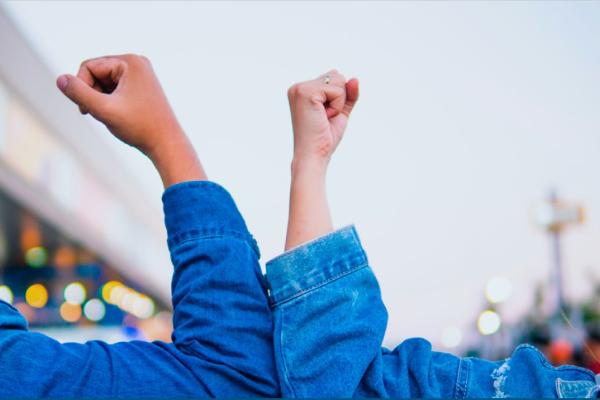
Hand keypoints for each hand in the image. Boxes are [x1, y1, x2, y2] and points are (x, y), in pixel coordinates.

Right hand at [56, 54, 182, 159]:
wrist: (167, 144)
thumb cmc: (140, 127)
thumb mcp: (104, 110)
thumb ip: (79, 94)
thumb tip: (60, 79)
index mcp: (131, 62)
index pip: (88, 66)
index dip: (82, 88)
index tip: (87, 110)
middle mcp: (138, 63)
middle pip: (96, 73)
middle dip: (93, 94)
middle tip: (102, 114)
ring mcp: (142, 74)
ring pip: (104, 82)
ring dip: (101, 99)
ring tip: (113, 116)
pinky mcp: (142, 86)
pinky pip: (115, 89)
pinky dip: (111, 102)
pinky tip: (120, 117)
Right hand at [287, 70, 358, 167]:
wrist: (313, 156)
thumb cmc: (324, 138)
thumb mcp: (340, 112)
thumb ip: (348, 95)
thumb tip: (354, 78)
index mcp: (302, 90)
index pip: (333, 78)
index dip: (338, 98)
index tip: (324, 116)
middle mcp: (298, 87)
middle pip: (336, 75)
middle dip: (339, 98)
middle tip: (325, 118)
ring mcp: (300, 89)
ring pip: (338, 80)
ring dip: (339, 102)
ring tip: (324, 118)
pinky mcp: (306, 93)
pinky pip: (337, 90)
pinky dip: (337, 106)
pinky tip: (324, 117)